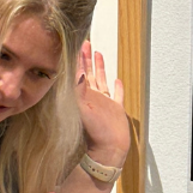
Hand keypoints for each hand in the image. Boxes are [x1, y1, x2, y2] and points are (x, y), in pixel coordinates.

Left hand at [77, 41, 129, 162]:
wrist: (108, 150)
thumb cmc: (94, 133)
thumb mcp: (83, 109)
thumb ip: (79, 90)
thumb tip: (78, 72)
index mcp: (83, 95)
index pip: (78, 72)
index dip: (76, 58)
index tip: (74, 43)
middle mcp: (93, 97)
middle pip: (88, 72)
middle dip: (85, 57)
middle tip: (84, 42)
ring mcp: (105, 103)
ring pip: (101, 79)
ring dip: (99, 67)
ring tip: (98, 53)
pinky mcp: (116, 110)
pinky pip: (117, 95)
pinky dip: (117, 87)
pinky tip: (117, 80)